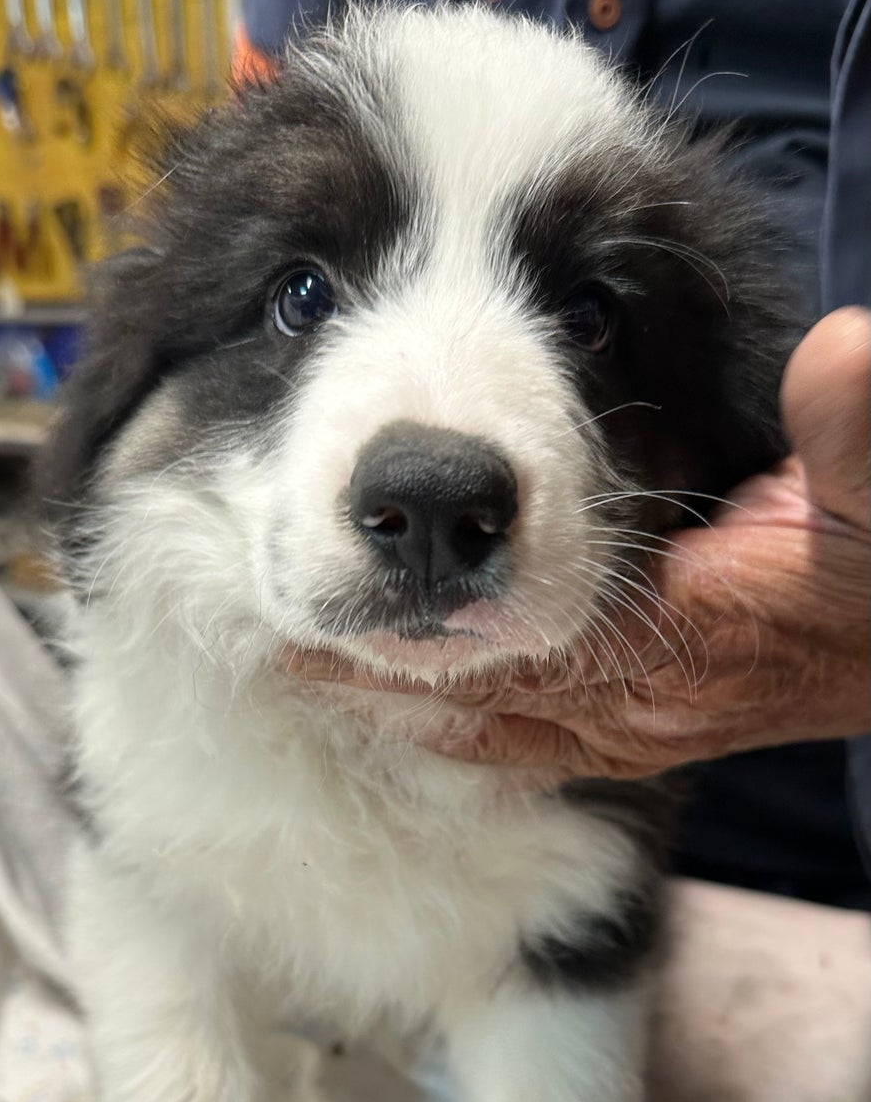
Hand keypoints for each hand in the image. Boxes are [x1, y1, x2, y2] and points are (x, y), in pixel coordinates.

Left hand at [287, 308, 869, 780]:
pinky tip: (404, 717)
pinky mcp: (645, 741)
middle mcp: (651, 703)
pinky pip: (532, 751)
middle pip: (490, 702)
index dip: (427, 639)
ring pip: (500, 734)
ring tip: (316, 683)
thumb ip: (851, 429)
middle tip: (286, 653)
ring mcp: (645, 732)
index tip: (333, 613)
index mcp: (692, 634)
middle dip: (387, 682)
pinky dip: (463, 733)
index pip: (533, 646)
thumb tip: (843, 350)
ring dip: (409, 713)